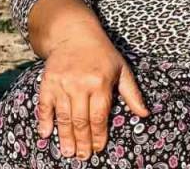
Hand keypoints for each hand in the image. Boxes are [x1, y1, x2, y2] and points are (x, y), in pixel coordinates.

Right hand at [37, 30, 149, 159]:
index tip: (99, 148)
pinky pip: (44, 105)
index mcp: (101, 82)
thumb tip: (145, 114)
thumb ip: (132, 94)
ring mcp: (62, 84)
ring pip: (63, 116)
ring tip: (68, 152)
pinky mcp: (47, 82)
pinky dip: (45, 121)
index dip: (100, 134)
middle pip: (81, 120)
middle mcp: (80, 84)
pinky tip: (46, 134)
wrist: (75, 34)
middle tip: (83, 157)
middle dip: (83, 141)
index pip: (100, 115)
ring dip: (65, 137)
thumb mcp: (122, 70)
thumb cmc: (103, 54)